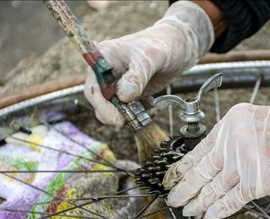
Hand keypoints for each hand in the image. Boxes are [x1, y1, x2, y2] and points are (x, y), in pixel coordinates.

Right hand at [84, 1, 213, 125]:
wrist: (176, 49)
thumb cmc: (161, 46)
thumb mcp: (151, 58)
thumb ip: (137, 76)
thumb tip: (123, 96)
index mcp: (103, 58)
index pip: (93, 87)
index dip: (101, 106)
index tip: (116, 118)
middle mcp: (105, 73)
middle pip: (99, 102)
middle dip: (113, 114)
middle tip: (129, 120)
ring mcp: (116, 85)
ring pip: (112, 109)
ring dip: (126, 115)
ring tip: (144, 109)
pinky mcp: (128, 94)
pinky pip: (126, 111)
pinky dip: (136, 114)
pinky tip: (149, 105)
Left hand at [166, 101, 269, 218]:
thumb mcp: (255, 123)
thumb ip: (233, 142)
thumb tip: (217, 166)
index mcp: (230, 123)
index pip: (199, 150)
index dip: (183, 167)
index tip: (172, 177)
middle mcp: (232, 141)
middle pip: (201, 170)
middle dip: (184, 187)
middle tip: (172, 197)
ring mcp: (243, 162)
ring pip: (212, 187)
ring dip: (198, 201)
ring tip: (187, 209)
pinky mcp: (256, 182)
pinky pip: (231, 199)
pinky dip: (218, 209)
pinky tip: (208, 215)